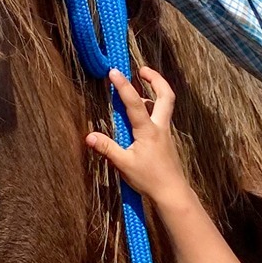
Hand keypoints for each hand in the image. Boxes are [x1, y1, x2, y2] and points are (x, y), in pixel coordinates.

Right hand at [87, 67, 190, 207]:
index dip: (124, 86)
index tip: (114, 71)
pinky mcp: (166, 140)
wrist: (172, 192)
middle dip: (155, 78)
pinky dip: (153, 108)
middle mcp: (160, 127)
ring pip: (165, 105)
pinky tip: (141, 115)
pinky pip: (161, 117)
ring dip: (155, 92)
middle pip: (165, 95)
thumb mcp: (124, 164)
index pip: (135, 102)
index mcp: (148, 130)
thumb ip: (107, 148)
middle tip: (142, 70)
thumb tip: (89, 136)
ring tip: (138, 90)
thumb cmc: (149, 179)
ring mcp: (165, 133)